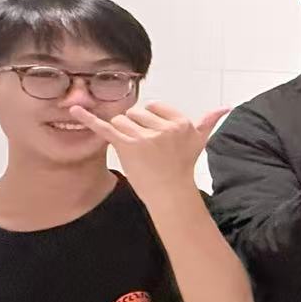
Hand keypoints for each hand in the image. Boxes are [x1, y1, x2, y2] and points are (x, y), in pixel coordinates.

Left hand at [71, 102, 225, 199]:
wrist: (170, 194)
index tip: (156, 140)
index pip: (154, 107)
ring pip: (121, 121)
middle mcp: (164, 127)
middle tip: (146, 150)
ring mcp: (144, 136)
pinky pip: (104, 127)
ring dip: (123, 134)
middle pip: (136, 113)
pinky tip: (73, 109)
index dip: (151, 121)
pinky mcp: (126, 146)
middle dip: (136, 128)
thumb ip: (209, 121)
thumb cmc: (182, 167)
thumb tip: (226, 107)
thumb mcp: (199, 142)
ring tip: (135, 152)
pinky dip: (88, 118)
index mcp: (181, 122)